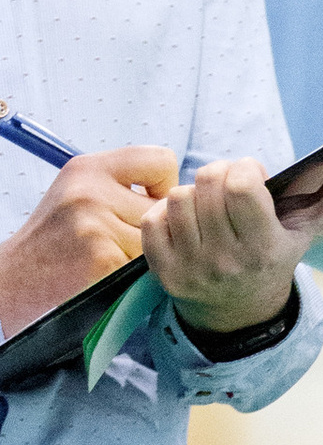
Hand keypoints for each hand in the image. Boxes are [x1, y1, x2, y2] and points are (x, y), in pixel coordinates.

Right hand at [0, 147, 177, 333]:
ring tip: (109, 259)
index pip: (161, 160)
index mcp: (88, 168)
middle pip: (165, 208)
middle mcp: (90, 190)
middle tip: (119, 243)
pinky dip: (132, 277)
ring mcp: (95, 224)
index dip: (164, 187)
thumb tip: (183, 193)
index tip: (146, 205)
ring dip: (143, 256)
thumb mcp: (79, 196)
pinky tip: (104, 276)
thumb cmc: (57, 243)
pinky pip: (145, 266)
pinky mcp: (102, 258)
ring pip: (158, 240)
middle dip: (153, 230)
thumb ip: (124, 187)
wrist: (16, 284)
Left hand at [145, 129, 322, 333]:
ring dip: (194, 196)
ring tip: (212, 212)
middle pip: (205, 181)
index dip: (244, 169)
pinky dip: (168, 216)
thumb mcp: (321, 222)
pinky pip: (152, 219)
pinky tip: (190, 227)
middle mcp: (227, 262)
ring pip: (178, 197)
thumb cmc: (285, 250)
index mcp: (266, 248)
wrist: (243, 310)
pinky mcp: (163, 273)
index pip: (238, 183)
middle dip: (219, 175)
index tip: (253, 179)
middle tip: (231, 192)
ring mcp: (192, 270)